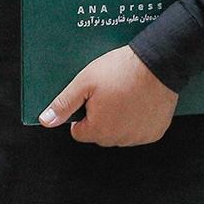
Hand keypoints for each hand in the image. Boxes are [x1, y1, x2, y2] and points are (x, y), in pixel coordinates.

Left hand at [38, 45, 178, 146]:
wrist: (157, 63)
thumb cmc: (120, 71)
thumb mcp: (84, 82)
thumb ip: (64, 104)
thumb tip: (46, 121)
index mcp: (99, 129)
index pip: (79, 133)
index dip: (81, 115)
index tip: (89, 99)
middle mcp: (119, 139)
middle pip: (100, 135)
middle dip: (99, 118)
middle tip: (107, 94)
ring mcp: (139, 137)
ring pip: (120, 134)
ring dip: (119, 121)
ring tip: (124, 95)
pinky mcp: (155, 132)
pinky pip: (139, 131)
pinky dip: (137, 120)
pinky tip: (138, 102)